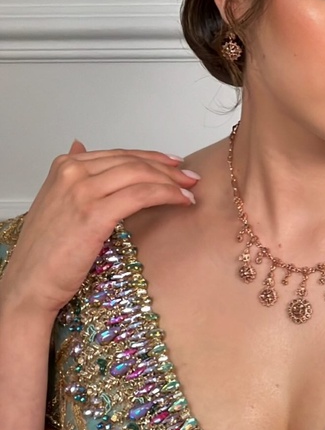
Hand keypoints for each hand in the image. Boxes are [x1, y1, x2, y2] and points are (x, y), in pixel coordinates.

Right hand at [3, 140, 198, 315]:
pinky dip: (166, 195)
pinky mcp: (94, 214)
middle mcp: (72, 174)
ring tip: (189, 190)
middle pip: (132, 162)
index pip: (119, 154)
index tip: (173, 163)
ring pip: (140, 175)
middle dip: (166, 168)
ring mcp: (82, 192)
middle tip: (188, 177)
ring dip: (171, 181)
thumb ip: (72, 174)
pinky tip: (180, 201)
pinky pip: (141, 195)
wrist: (29, 284)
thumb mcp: (54, 200)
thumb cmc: (44, 251)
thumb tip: (81, 145)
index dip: (151, 157)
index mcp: (65, 167)